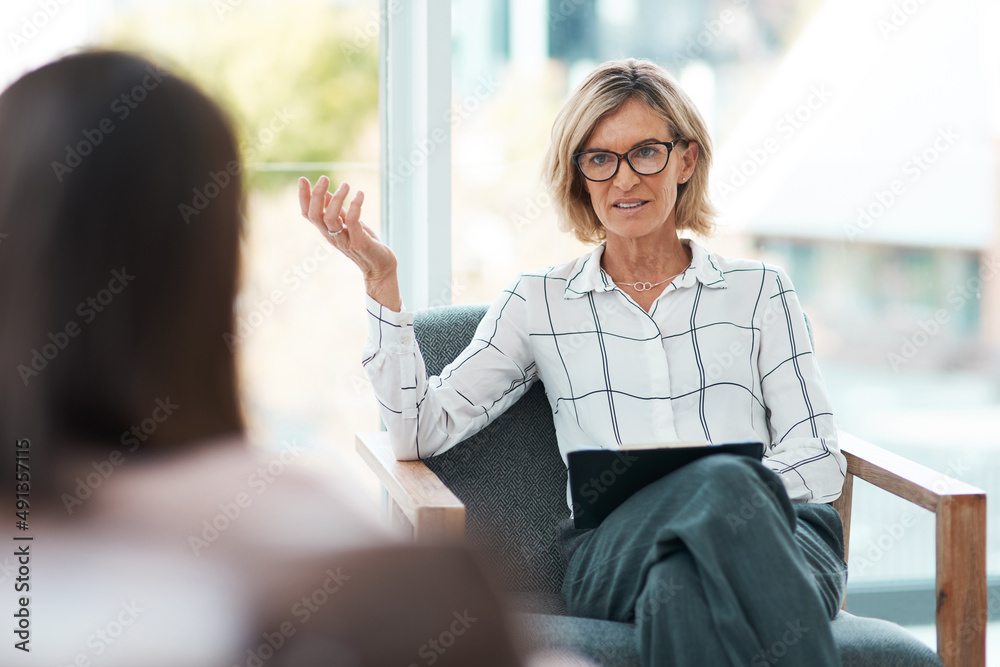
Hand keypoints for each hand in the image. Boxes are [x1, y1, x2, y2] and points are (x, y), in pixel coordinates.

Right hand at [298, 176, 400, 309]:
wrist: (381, 266)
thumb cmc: (365, 243)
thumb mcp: (348, 224)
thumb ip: (337, 210)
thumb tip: (326, 193)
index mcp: (327, 231)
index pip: (308, 214)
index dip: (303, 197)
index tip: (303, 179)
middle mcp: (331, 236)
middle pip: (315, 215)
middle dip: (317, 194)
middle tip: (324, 178)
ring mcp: (344, 241)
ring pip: (330, 218)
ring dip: (337, 199)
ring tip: (346, 185)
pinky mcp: (359, 242)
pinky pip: (352, 222)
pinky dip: (355, 206)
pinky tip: (360, 194)